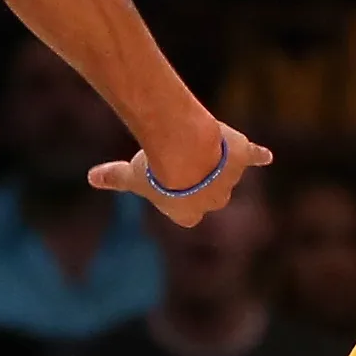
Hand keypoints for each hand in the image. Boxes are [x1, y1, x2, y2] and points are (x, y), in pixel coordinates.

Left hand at [88, 122, 272, 226]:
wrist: (183, 148)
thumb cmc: (155, 167)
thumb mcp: (130, 174)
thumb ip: (113, 177)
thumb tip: (91, 178)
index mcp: (188, 214)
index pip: (187, 212)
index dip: (178, 196)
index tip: (170, 182)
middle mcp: (213, 202)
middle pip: (210, 194)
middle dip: (200, 179)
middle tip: (182, 160)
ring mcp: (230, 180)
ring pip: (226, 172)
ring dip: (216, 159)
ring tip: (196, 141)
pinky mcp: (243, 158)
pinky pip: (254, 158)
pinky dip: (259, 156)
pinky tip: (265, 156)